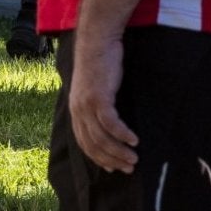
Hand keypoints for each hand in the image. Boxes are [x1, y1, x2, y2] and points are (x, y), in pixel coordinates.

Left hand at [67, 29, 138, 173]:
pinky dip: (123, 134)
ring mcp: (87, 105)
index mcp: (76, 111)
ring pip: (102, 138)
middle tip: (128, 168)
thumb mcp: (94, 88)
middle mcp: (78, 111)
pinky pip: (111, 123)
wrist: (97, 42)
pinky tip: (134, 141)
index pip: (85, 143)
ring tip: (134, 158)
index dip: (99, 158)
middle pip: (94, 145)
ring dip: (119, 151)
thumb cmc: (100, 64)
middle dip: (111, 160)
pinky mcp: (99, 97)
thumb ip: (97, 105)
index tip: (113, 168)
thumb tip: (108, 121)